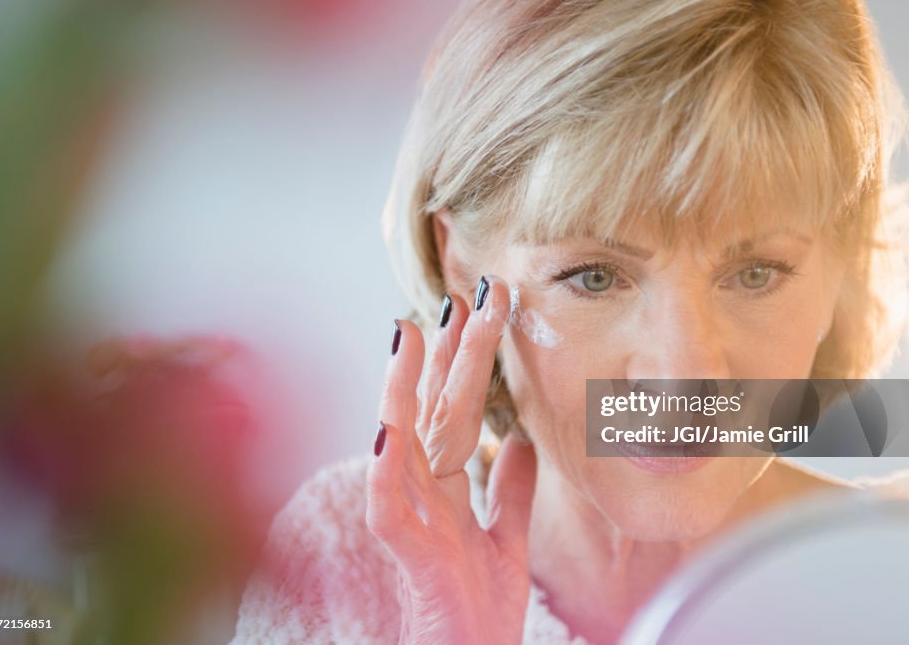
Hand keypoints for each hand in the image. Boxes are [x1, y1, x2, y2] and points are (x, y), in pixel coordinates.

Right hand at [366, 276, 537, 644]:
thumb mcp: (508, 542)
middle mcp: (423, 494)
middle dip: (448, 353)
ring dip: (403, 389)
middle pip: (435, 411)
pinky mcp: (409, 558)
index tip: (480, 308)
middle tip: (464, 295)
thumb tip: (523, 442)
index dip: (467, 360)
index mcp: (447, 488)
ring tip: (408, 334)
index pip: (456, 410)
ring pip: (402, 443)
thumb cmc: (479, 613)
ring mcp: (412, 522)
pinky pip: (388, 512)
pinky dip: (385, 473)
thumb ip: (512, 492)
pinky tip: (387, 433)